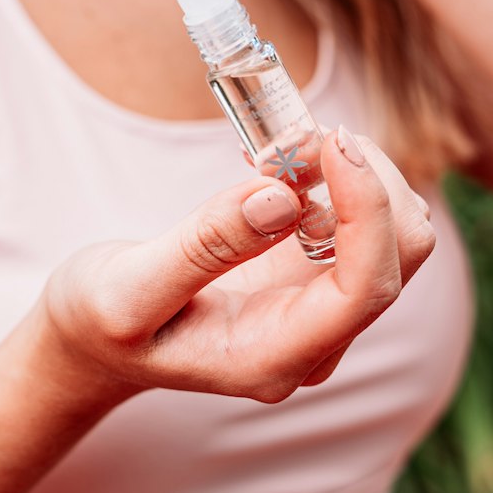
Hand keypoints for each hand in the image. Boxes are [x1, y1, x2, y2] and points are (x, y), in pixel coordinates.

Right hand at [28, 128, 434, 411]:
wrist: (92, 344)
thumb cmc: (100, 323)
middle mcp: (314, 342)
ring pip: (392, 231)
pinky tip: (274, 161)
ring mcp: (319, 310)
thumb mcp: (126, 288)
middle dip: (366, 179)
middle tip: (296, 134)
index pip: (367, 289)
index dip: (368, 210)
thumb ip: (204, 246)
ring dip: (352, 171)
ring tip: (280, 145)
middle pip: (400, 255)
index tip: (331, 142)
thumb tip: (284, 198)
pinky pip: (357, 218)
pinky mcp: (313, 276)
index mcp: (274, 358)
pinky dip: (332, 175)